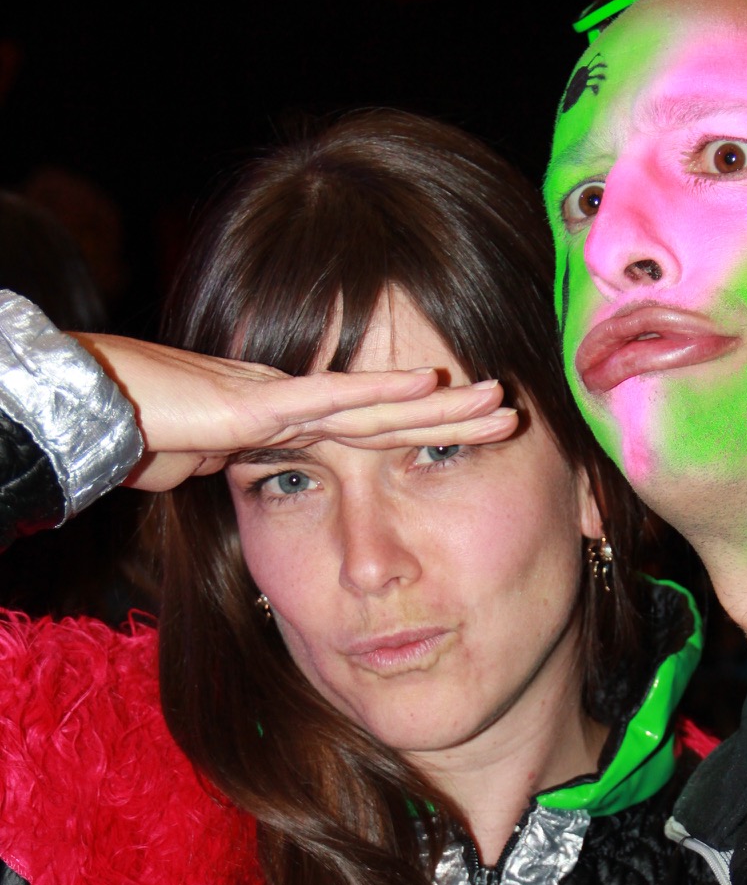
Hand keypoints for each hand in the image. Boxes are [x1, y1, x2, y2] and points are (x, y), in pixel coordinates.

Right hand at [73, 333, 516, 490]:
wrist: (93, 414)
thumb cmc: (144, 439)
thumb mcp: (218, 471)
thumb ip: (259, 479)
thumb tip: (286, 499)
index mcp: (292, 426)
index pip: (376, 433)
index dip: (430, 434)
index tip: (483, 441)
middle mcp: (296, 404)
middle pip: (391, 413)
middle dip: (454, 416)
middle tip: (515, 410)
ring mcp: (279, 399)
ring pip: (376, 401)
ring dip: (440, 403)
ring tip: (497, 397)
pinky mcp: (255, 406)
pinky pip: (328, 398)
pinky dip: (379, 392)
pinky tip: (428, 384)